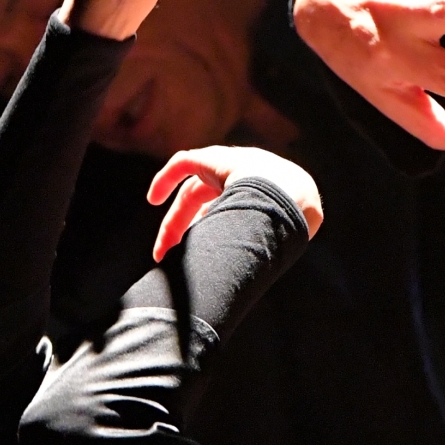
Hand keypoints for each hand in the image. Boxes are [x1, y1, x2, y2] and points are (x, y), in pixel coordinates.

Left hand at [147, 147, 323, 262]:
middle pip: (205, 205)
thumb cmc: (280, 231)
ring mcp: (233, 166)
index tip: (188, 259)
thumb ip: (244, 256)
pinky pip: (185, 162)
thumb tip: (226, 287)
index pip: (224, 213)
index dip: (204, 234)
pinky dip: (166, 179)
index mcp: (260, 199)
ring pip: (193, 192)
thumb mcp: (261, 247)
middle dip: (185, 233)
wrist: (291, 201)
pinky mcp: (216, 157)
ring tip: (163, 249)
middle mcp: (246, 180)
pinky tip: (153, 199)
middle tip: (169, 258)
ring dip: (175, 220)